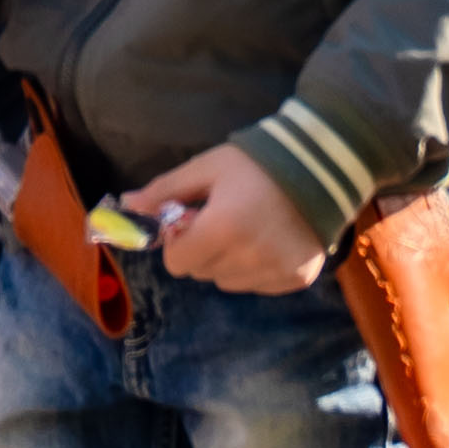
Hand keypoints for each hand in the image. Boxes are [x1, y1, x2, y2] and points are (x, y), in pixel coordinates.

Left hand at [123, 141, 330, 294]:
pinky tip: (270, 240)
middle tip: (221, 221)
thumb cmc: (257, 162)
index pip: (177, 263)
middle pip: (201, 273)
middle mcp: (249, 258)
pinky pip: (258, 285)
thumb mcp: (206, 168)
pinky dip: (256, 269)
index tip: (192, 222)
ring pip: (228, 282)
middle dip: (202, 251)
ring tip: (247, 230)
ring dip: (228, 262)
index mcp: (222, 229)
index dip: (178, 242)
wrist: (322, 164)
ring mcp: (276, 271)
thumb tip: (126, 206)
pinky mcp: (298, 278)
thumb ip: (164, 192)